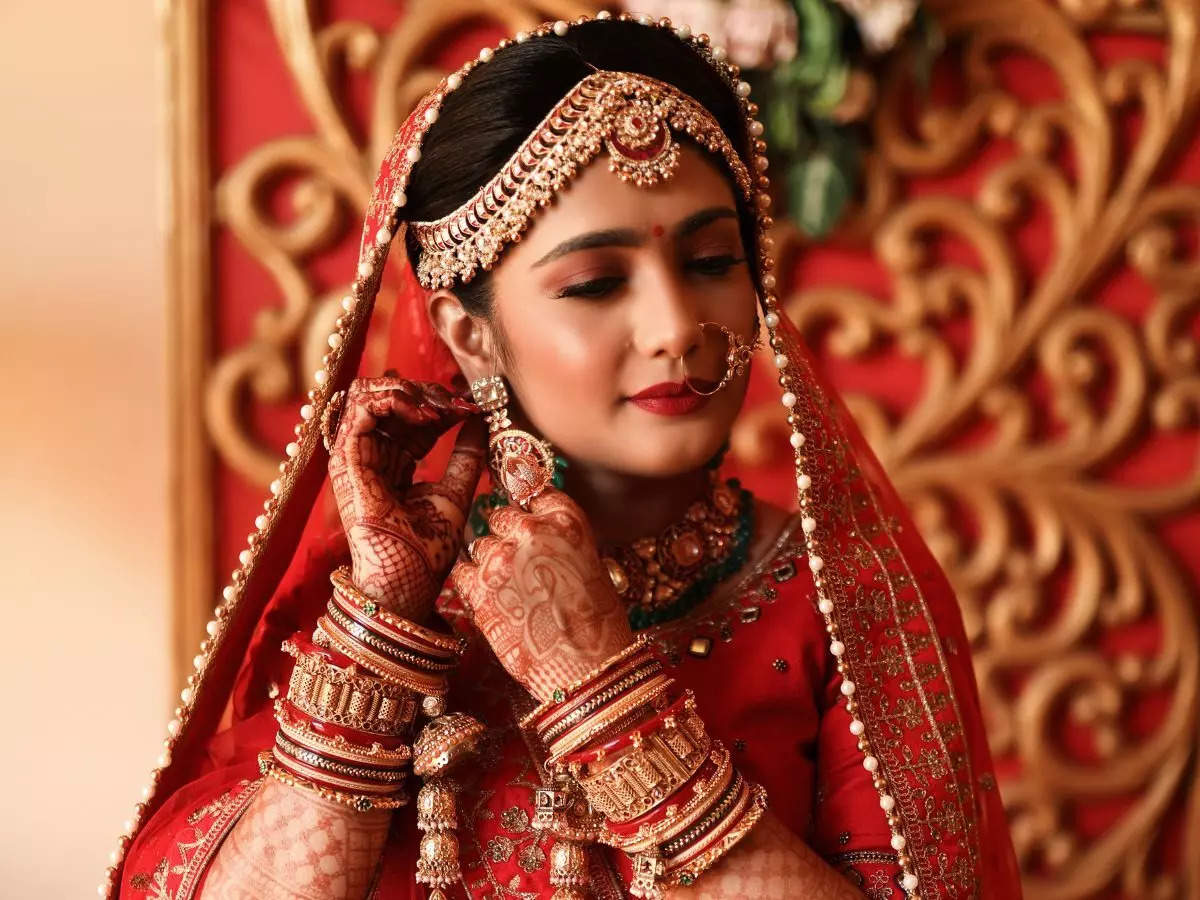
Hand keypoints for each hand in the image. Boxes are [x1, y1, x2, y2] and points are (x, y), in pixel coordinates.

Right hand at [328, 375, 485, 621]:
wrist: (409, 580)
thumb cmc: (428, 549)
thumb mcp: (455, 491)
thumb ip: (465, 455)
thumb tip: (479, 419)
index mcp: (393, 463)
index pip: (411, 415)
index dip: (441, 403)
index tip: (473, 406)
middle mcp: (370, 456)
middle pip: (389, 399)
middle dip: (427, 391)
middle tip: (459, 402)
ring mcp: (355, 458)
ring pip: (367, 395)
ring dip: (408, 390)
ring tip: (441, 406)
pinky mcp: (347, 461)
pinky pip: (359, 410)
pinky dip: (392, 399)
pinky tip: (424, 413)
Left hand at [449, 488, 633, 700]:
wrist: (586, 668)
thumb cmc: (597, 625)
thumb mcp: (589, 566)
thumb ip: (559, 541)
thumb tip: (534, 535)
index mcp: (566, 521)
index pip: (535, 491)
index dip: (530, 510)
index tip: (528, 521)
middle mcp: (530, 531)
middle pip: (501, 516)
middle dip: (507, 536)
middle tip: (518, 566)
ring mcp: (500, 558)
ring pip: (480, 545)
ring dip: (489, 563)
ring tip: (509, 592)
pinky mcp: (476, 588)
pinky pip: (462, 571)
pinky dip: (472, 584)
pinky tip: (491, 601)